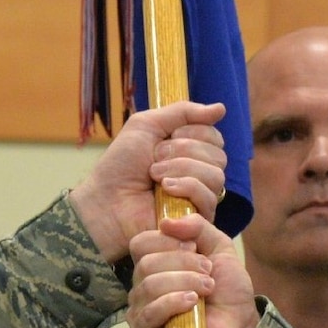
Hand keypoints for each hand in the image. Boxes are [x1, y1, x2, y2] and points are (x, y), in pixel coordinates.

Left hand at [69, 102, 227, 261]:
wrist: (106, 200)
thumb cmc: (120, 165)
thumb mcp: (147, 125)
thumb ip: (183, 112)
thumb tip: (221, 108)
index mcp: (189, 151)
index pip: (214, 136)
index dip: (194, 132)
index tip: (168, 136)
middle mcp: (198, 173)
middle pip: (218, 155)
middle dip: (184, 150)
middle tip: (155, 158)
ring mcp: (198, 197)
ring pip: (215, 175)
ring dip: (181, 169)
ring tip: (155, 176)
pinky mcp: (197, 219)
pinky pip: (209, 197)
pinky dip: (186, 188)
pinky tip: (165, 190)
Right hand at [127, 216, 256, 327]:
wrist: (239, 323)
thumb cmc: (227, 288)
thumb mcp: (218, 247)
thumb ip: (197, 226)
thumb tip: (166, 222)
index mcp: (155, 261)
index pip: (141, 242)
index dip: (167, 241)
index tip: (195, 247)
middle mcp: (142, 283)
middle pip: (146, 263)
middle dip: (183, 264)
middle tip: (207, 272)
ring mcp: (140, 307)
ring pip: (149, 285)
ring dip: (184, 282)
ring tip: (206, 289)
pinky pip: (148, 312)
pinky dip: (172, 303)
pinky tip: (192, 303)